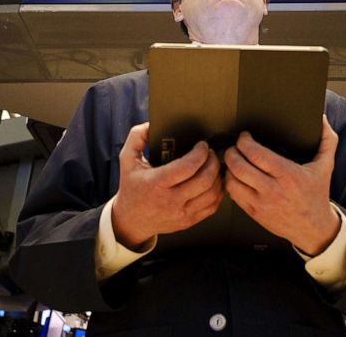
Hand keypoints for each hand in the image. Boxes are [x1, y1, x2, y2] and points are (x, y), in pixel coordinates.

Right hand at [111, 122, 223, 249]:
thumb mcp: (127, 159)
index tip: (202, 145)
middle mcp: (170, 201)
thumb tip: (151, 124)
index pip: (187, 167)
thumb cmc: (131, 187)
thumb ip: (136, 137)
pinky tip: (214, 182)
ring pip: (212, 194)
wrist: (131, 220)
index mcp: (156, 183)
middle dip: (213, 162)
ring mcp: (181, 214)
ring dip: (218, 176)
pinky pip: (212, 206)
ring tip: (213, 166)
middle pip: (204, 180)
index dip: (200, 153)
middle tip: (211, 153)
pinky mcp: (189, 221)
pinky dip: (218, 192)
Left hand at [224, 115, 340, 255]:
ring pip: (232, 181)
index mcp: (289, 175)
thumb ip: (326, 140)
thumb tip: (322, 119)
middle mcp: (273, 190)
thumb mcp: (326, 166)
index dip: (245, 142)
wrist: (314, 228)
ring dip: (228, 168)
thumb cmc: (317, 195)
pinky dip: (230, 183)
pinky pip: (233, 196)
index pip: (257, 154)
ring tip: (232, 160)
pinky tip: (234, 176)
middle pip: (240, 167)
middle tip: (234, 147)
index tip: (245, 136)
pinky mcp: (254, 213)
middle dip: (231, 152)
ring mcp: (261, 203)